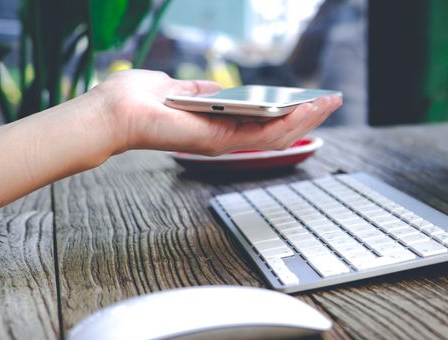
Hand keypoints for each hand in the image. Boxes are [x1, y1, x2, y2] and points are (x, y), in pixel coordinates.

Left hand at [91, 70, 341, 155]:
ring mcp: (224, 142)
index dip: (289, 113)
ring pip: (276, 136)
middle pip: (276, 132)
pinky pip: (261, 135)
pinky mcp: (219, 142)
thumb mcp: (181, 89)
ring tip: (328, 103)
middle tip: (331, 101)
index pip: (262, 123)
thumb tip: (222, 88)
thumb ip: (205, 92)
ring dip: (305, 120)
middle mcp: (224, 136)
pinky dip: (287, 123)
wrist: (116, 110)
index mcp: (218, 124)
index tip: (310, 100)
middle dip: (307, 117)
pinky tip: (305, 108)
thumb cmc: (140, 99)